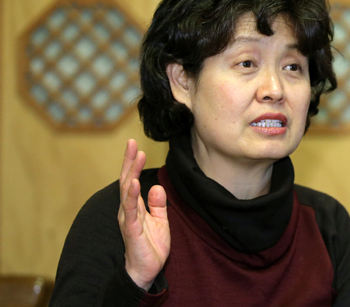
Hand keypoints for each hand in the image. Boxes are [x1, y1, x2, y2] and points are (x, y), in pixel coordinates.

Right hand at [118, 139, 170, 290]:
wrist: (147, 270)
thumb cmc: (151, 245)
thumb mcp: (160, 220)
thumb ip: (158, 203)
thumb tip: (157, 186)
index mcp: (134, 205)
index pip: (132, 179)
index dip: (133, 163)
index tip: (135, 145)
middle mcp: (127, 209)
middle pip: (127, 180)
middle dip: (129, 161)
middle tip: (132, 142)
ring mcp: (128, 218)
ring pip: (127, 191)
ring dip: (131, 172)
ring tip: (136, 156)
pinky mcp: (131, 229)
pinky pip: (131, 210)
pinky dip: (131, 195)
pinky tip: (134, 183)